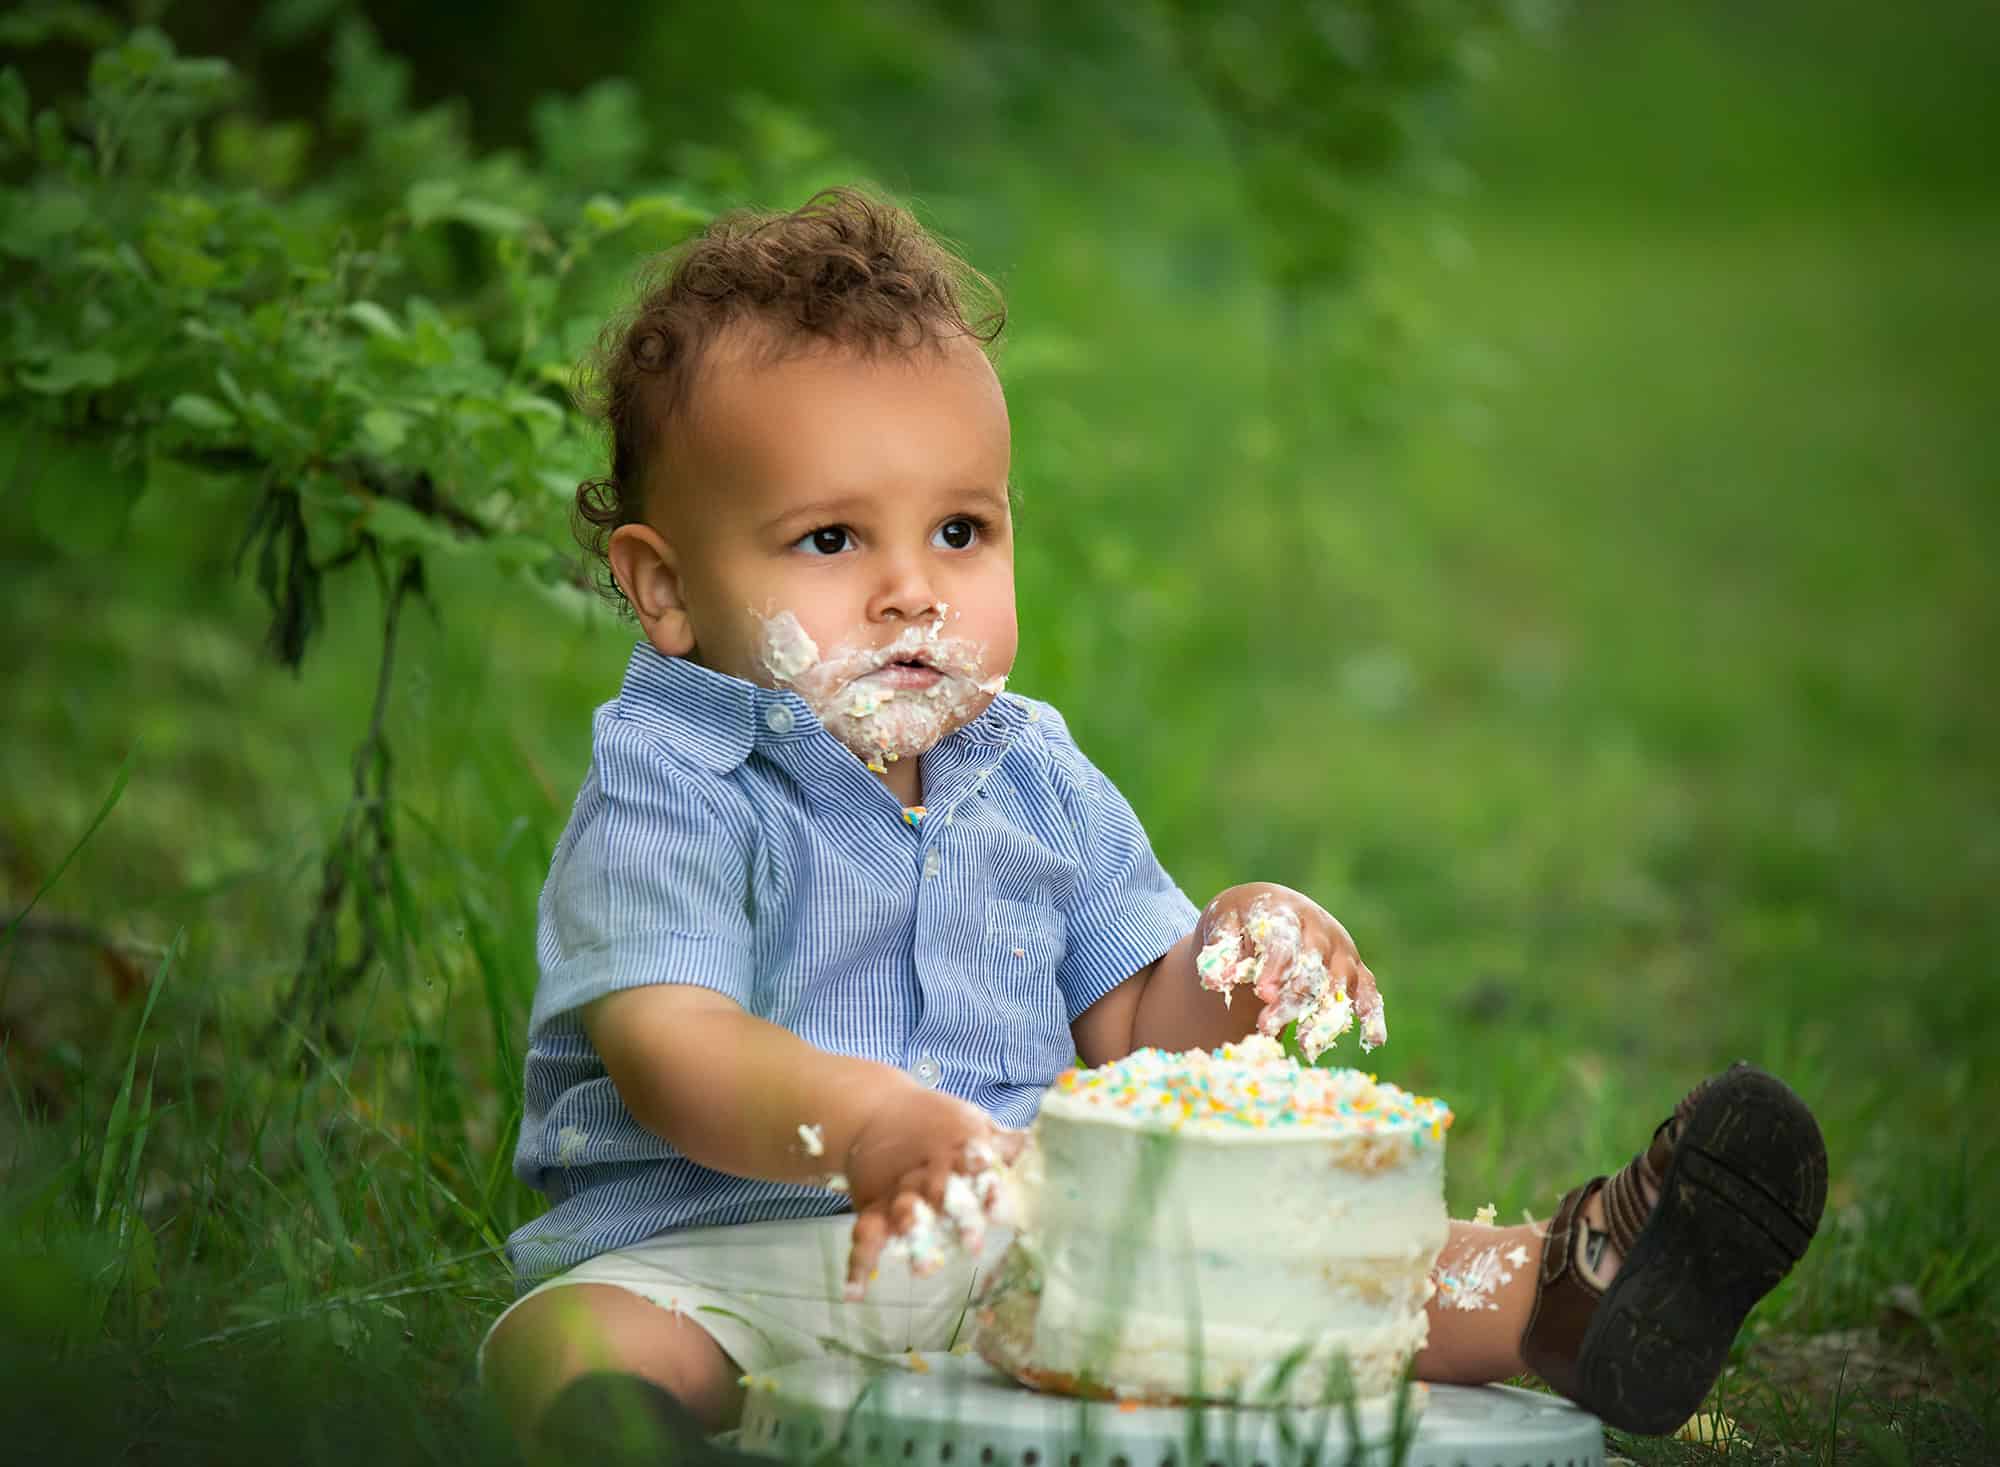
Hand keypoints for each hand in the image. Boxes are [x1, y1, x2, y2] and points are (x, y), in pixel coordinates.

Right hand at [842, 1086, 1023, 1298]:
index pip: (975, 1166)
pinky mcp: (873, 1209)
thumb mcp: (971, 1122)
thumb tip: (1030, 1145)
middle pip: (943, 1196)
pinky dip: (857, 1264)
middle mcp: (928, 1175)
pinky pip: (864, 1237)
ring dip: (913, 1239)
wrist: (876, 1111)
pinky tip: (855, 1293)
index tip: (1000, 1205)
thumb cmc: (937, 1122)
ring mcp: (899, 1194)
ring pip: (905, 1216)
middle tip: (972, 1244)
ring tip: (922, 1268)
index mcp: (958, 1151)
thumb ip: (1000, 1141)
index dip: (988, 1185)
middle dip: (958, 1220)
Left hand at [1194, 882, 1385, 1058]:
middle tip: (1266, 1028)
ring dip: (1324, 1015)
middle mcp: (1319, 930)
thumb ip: (1219, 950)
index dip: (1276, 966)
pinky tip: (1374, 1039)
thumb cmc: (1241, 920)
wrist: (1269, 909)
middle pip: (1312, 967)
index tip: (1262, 993)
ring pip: (1339, 985)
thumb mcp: (1222, 924)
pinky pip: (1368, 991)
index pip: (1284, 939)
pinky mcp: (1354, 969)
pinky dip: (1372, 1013)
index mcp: (1286, 911)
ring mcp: (1340, 950)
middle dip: (1292, 999)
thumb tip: (1214, 981)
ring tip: (1306, 1046)